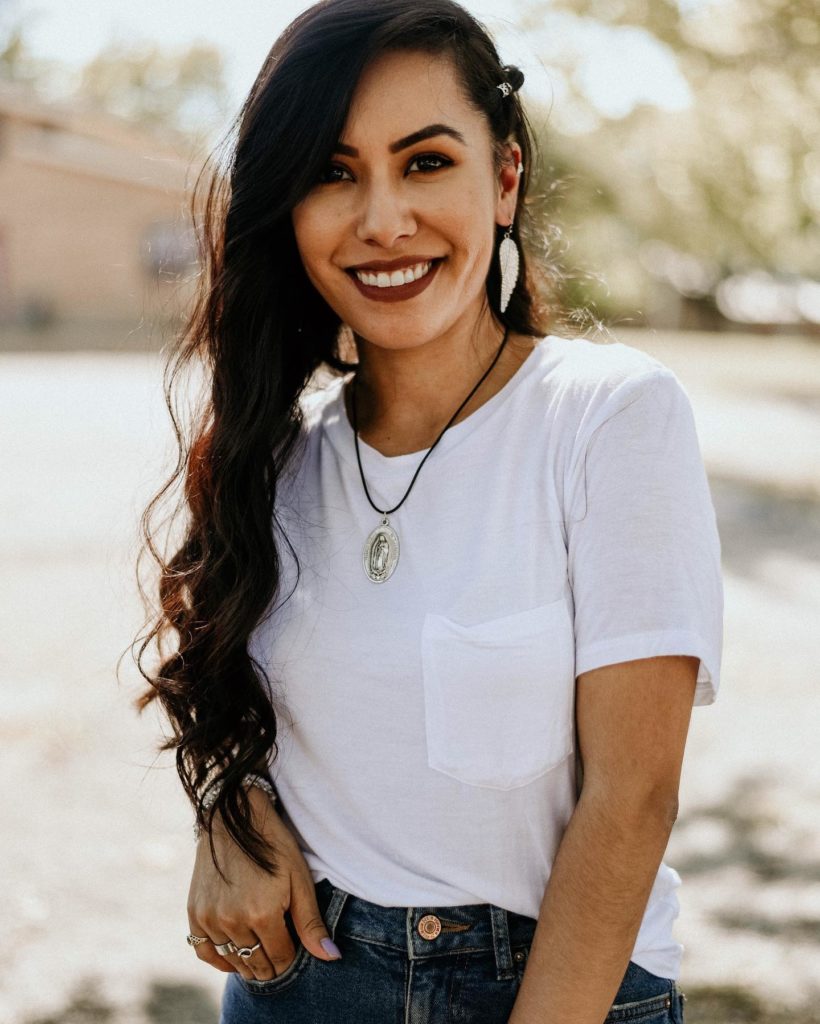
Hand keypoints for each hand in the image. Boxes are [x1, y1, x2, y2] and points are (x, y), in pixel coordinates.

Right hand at [186, 787, 341, 981]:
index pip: (281, 959)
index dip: (292, 957)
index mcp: (262, 914)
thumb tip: (331, 957)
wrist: (235, 817)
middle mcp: (233, 921)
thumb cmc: (273, 845)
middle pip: (257, 964)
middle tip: (280, 952)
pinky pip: (205, 952)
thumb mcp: (299, 879)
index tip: (296, 948)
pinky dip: (221, 960)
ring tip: (261, 956)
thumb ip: (311, 922)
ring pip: (233, 961)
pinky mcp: (194, 913)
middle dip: (272, 964)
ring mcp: (210, 919)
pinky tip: (233, 958)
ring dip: (249, 963)